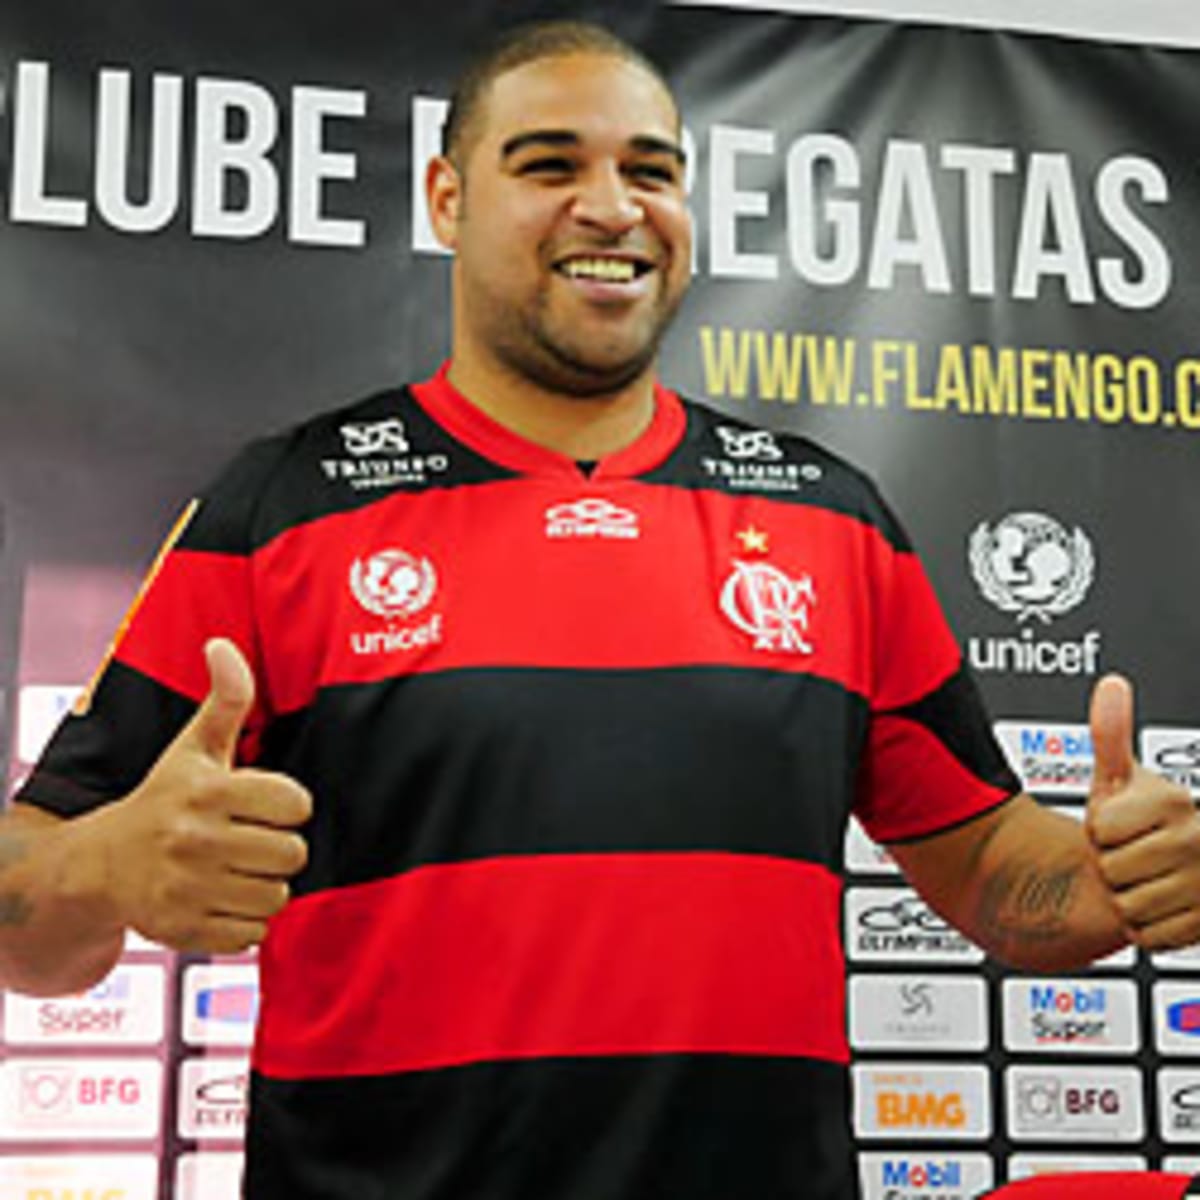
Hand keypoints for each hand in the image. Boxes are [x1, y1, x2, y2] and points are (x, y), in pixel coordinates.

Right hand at [100, 638, 310, 953]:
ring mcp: (189, 889)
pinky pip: (253, 933)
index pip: (297, 804)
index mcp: (209, 792)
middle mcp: (196, 840)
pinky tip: (220, 898)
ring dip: (263, 885)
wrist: (101, 865)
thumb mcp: (193, 747)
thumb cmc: (163, 799)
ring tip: (235, 869)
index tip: (263, 805)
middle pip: (293, 854)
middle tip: (249, 840)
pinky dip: (244, 921)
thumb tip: (223, 645)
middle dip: (278, 848)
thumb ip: (225, 699)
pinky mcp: (185, 931)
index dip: (287, 805)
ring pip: (277, 896)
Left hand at [1086, 673, 1199, 949]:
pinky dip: (1145, 928)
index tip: (1120, 824)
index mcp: (1174, 803)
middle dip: (1110, 865)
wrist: (1168, 868)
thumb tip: (1112, 685)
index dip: (1099, 829)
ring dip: (1126, 898)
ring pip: (1127, 906)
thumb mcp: (1121, 778)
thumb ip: (1111, 732)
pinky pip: (1146, 937)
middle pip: (1110, 870)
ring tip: (1144, 878)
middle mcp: (1198, 843)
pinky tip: (1158, 905)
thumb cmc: (1139, 820)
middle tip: (1131, 854)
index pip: (1100, 830)